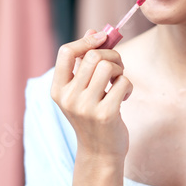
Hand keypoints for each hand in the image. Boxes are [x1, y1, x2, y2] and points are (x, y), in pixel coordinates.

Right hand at [51, 30, 132, 162]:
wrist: (100, 152)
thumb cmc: (92, 116)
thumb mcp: (81, 90)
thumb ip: (83, 62)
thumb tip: (93, 32)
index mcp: (58, 90)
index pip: (65, 52)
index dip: (85, 41)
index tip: (101, 38)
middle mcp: (68, 98)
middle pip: (91, 56)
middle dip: (110, 55)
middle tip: (117, 66)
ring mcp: (86, 107)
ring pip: (107, 67)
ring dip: (119, 69)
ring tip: (119, 81)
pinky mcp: (105, 115)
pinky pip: (123, 83)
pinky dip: (128, 85)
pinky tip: (124, 97)